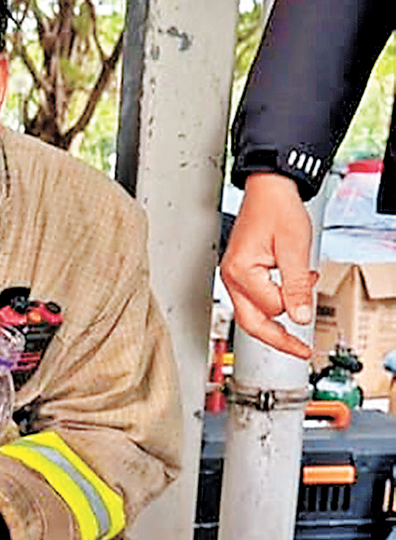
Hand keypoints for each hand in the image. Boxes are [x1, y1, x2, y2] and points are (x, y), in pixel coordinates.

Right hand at [220, 173, 317, 358]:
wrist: (268, 189)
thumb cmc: (277, 209)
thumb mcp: (295, 248)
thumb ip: (296, 287)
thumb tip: (299, 317)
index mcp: (240, 272)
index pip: (270, 308)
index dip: (293, 305)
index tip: (309, 309)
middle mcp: (231, 277)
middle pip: (251, 324)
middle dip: (278, 338)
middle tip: (300, 350)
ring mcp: (232, 276)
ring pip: (252, 315)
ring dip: (279, 315)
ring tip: (300, 304)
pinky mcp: (239, 274)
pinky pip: (254, 300)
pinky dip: (274, 301)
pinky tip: (290, 292)